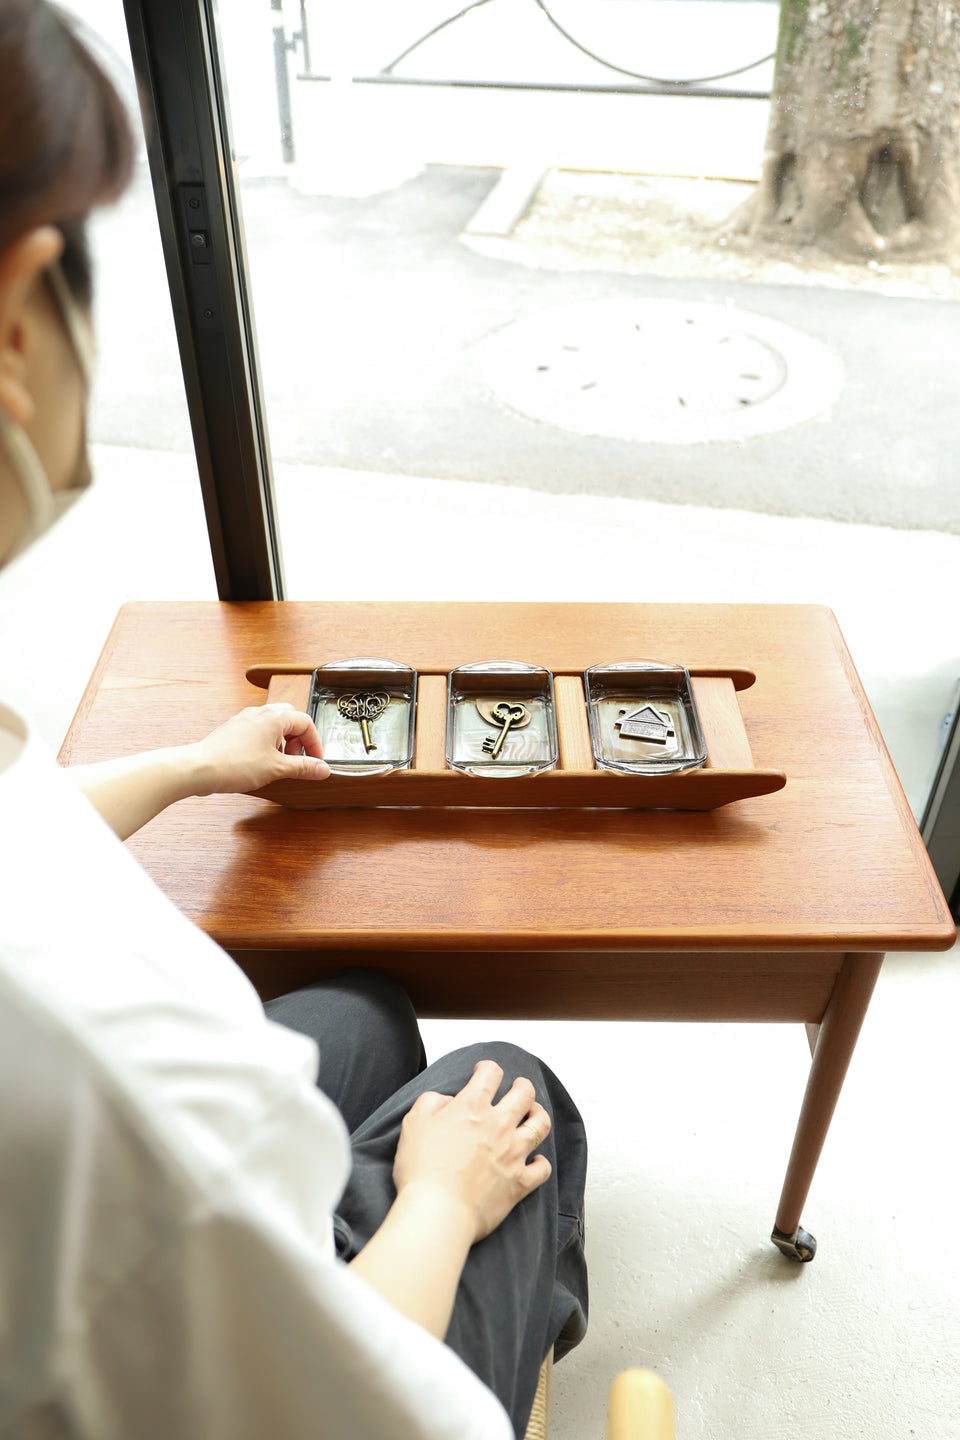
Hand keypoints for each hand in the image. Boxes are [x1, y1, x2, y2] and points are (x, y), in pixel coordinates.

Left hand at [189, 702, 329, 794]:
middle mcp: (259, 712)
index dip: (315, 743)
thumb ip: (303, 767)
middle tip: (296, 759)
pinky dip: (266, 743)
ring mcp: (245, 719)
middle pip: (290, 719)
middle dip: (298, 740)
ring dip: (282, 742)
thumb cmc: (234, 764)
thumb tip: (323, 769)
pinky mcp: (234, 729)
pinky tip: (260, 763)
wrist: (200, 768)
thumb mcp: (277, 768)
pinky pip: (258, 731)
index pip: (306, 723)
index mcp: (274, 717)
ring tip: (278, 763)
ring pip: (273, 725)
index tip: (315, 762)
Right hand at [393, 1060, 551, 1243]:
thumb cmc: (421, 1170)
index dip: (487, 1069)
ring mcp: (513, 1154)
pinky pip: (543, 1168)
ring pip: (541, 1125)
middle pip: (524, 1094)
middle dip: (523, 1086)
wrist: (437, 1212)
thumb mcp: (413, 1124)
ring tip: (534, 1114)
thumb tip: (446, 1101)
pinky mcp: (519, 1183)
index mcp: (472, 1107)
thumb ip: (430, 1102)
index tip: (484, 1072)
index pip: (490, 1074)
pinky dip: (541, 1162)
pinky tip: (535, 1160)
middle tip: (519, 1087)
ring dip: (538, 1115)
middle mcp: (498, 1125)